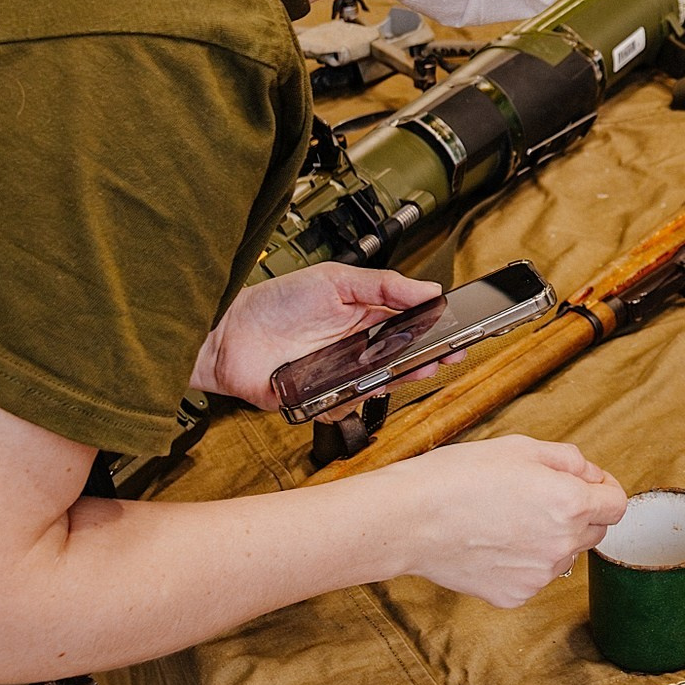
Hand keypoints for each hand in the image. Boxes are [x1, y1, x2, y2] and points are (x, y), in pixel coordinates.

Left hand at [194, 263, 441, 407]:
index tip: (455, 330)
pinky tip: (366, 384)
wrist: (228, 332)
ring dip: (401, 377)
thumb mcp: (335, 280)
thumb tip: (428, 289)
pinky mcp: (322, 399)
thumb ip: (383, 284)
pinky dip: (357, 399)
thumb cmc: (275, 302)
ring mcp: (341, 376)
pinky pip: (348, 405)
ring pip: (382, 383)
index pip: (410, 327)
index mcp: (365, 318)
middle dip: (428, 357)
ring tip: (420, 366)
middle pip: (403, 359)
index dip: (434, 330)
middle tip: (446, 353)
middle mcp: (357, 349)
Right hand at [378, 436, 627, 607]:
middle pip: (594, 532)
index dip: (605, 491)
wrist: (411, 518)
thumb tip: (592, 476)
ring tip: (508, 520)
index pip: (617, 505)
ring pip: (564, 556)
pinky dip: (523, 562)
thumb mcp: (521, 447)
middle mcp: (563, 544)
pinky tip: (493, 543)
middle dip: (579, 514)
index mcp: (571, 503)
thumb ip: (569, 461)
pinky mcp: (515, 595)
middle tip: (540, 498)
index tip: (591, 486)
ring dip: (551, 539)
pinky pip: (534, 576)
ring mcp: (540, 575)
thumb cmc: (459, 477)